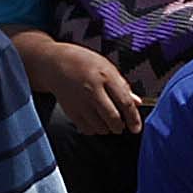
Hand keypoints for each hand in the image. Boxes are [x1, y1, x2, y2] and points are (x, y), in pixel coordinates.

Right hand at [26, 40, 143, 135]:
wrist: (54, 63)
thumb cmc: (84, 62)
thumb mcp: (106, 67)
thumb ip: (122, 85)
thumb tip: (138, 102)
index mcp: (105, 76)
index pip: (124, 102)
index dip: (133, 118)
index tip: (136, 128)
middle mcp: (92, 89)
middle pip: (113, 117)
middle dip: (120, 127)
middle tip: (121, 126)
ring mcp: (80, 101)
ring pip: (100, 126)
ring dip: (108, 129)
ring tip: (108, 123)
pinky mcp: (70, 110)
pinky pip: (87, 128)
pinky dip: (94, 130)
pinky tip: (95, 122)